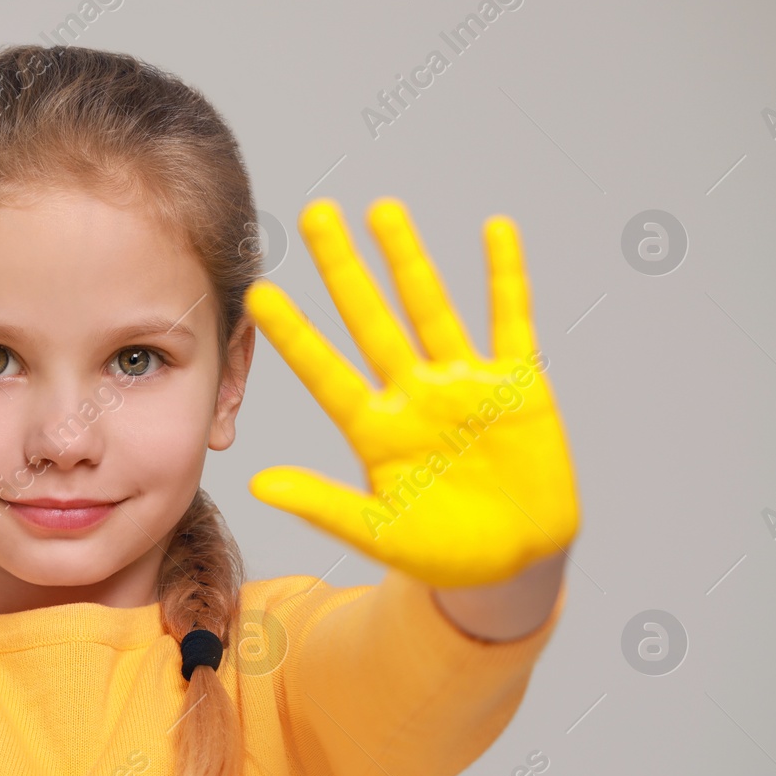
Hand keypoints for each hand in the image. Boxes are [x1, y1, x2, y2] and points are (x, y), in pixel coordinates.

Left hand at [243, 198, 578, 587]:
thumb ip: (322, 505)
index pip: (325, 371)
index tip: (259, 294)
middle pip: (370, 320)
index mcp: (375, 430)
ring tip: (381, 210)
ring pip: (430, 308)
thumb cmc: (442, 552)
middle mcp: (413, 395)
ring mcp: (464, 385)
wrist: (515, 565)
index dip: (294, 334)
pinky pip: (511, 320)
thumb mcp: (378, 532)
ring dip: (408, 260)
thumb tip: (257, 484)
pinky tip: (496, 230)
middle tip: (314, 215)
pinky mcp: (518, 385)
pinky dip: (506, 277)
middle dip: (343, 269)